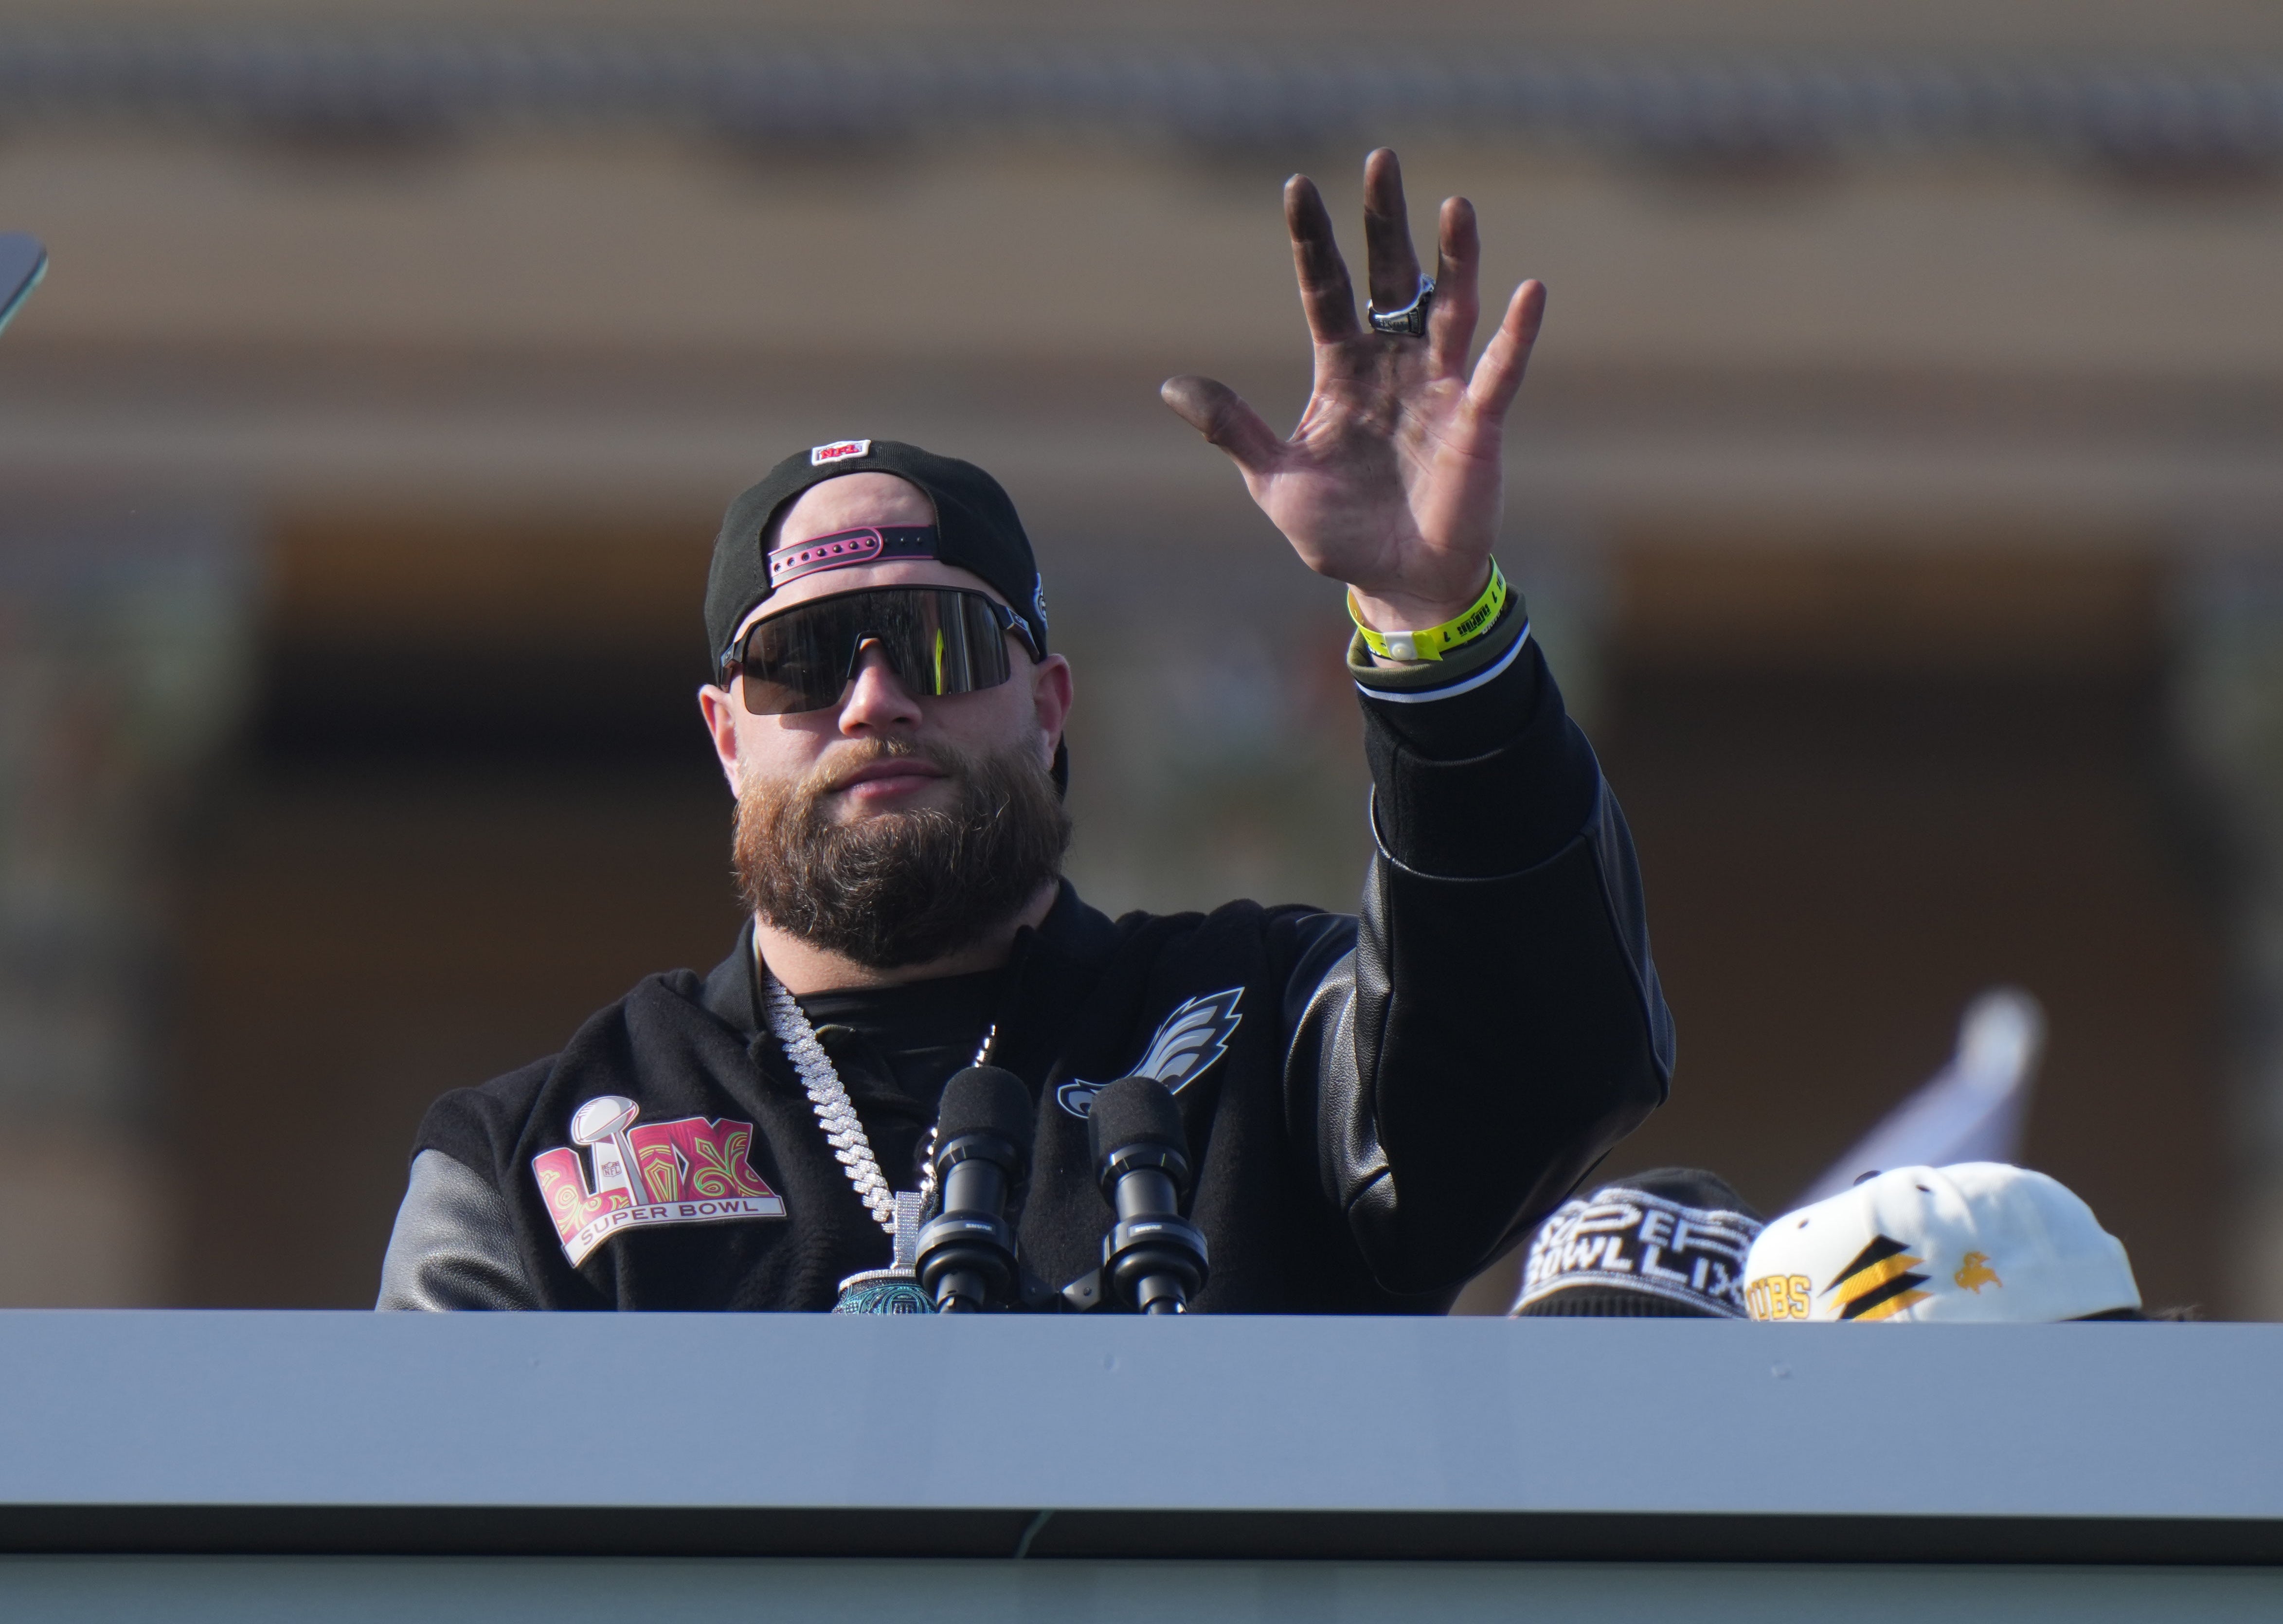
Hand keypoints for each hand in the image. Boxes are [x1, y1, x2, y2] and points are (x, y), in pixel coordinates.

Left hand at [1162, 148, 1544, 632]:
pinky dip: (1516, 333)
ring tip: (1454, 204)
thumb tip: (1171, 385)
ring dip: (1455, 258)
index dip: (1312, 241)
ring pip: (1448, 307)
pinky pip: (1499, 369)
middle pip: (1389, 278)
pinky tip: (1528, 289)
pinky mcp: (1478, 421)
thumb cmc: (1339, 534)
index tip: (1298, 185)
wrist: (1397, 583)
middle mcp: (1393, 365)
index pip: (1324, 291)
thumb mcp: (1275, 481)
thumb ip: (1234, 430)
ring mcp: (1439, 387)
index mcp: (1341, 372)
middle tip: (1382, 160)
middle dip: (1385, 222)